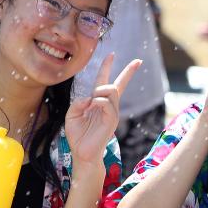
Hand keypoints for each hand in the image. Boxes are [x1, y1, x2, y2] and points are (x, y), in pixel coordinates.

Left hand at [66, 54, 140, 177]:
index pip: (106, 81)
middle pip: (117, 83)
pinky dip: (97, 101)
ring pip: (110, 90)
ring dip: (98, 92)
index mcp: (98, 102)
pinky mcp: (112, 119)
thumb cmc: (78, 135)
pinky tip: (92, 107)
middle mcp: (108, 105)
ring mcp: (112, 112)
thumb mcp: (71, 115)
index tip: (112, 54)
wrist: (83, 153)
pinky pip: (106, 102)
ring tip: (91, 102)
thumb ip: (78, 103)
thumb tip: (91, 97)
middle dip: (125, 71)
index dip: (108, 67)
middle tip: (135, 62)